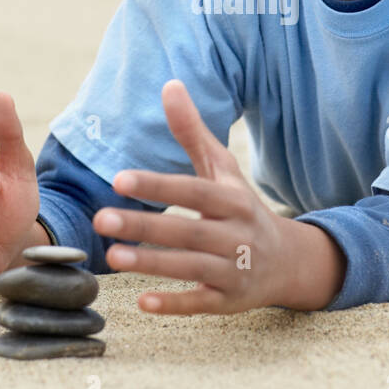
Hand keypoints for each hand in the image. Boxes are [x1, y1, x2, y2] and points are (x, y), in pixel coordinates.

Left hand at [93, 79, 294, 314]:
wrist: (287, 261)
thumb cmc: (242, 207)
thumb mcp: (222, 169)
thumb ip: (193, 131)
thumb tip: (169, 84)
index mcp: (233, 200)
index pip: (192, 191)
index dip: (157, 185)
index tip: (119, 179)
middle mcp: (236, 235)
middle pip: (187, 231)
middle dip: (144, 226)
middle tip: (100, 219)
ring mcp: (234, 270)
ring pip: (191, 268)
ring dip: (152, 264)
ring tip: (111, 256)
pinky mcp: (229, 301)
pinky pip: (201, 303)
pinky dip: (174, 304)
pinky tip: (142, 302)